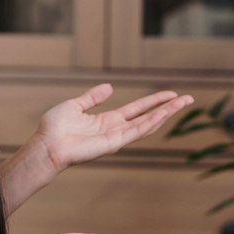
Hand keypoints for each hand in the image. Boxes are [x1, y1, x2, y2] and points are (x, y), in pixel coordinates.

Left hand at [30, 83, 193, 173]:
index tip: (171, 94)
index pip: (137, 109)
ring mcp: (117, 137)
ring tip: (182, 103)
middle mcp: (116, 129)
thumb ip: (93, 98)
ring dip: (166, 113)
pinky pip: (137, 130)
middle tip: (187, 98)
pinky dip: (151, 121)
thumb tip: (109, 88)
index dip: (154, 101)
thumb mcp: (75, 105)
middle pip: (148, 116)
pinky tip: (164, 113)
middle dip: (168, 107)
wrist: (46, 145)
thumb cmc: (54, 129)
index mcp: (107, 120)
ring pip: (147, 123)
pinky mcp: (114, 143)